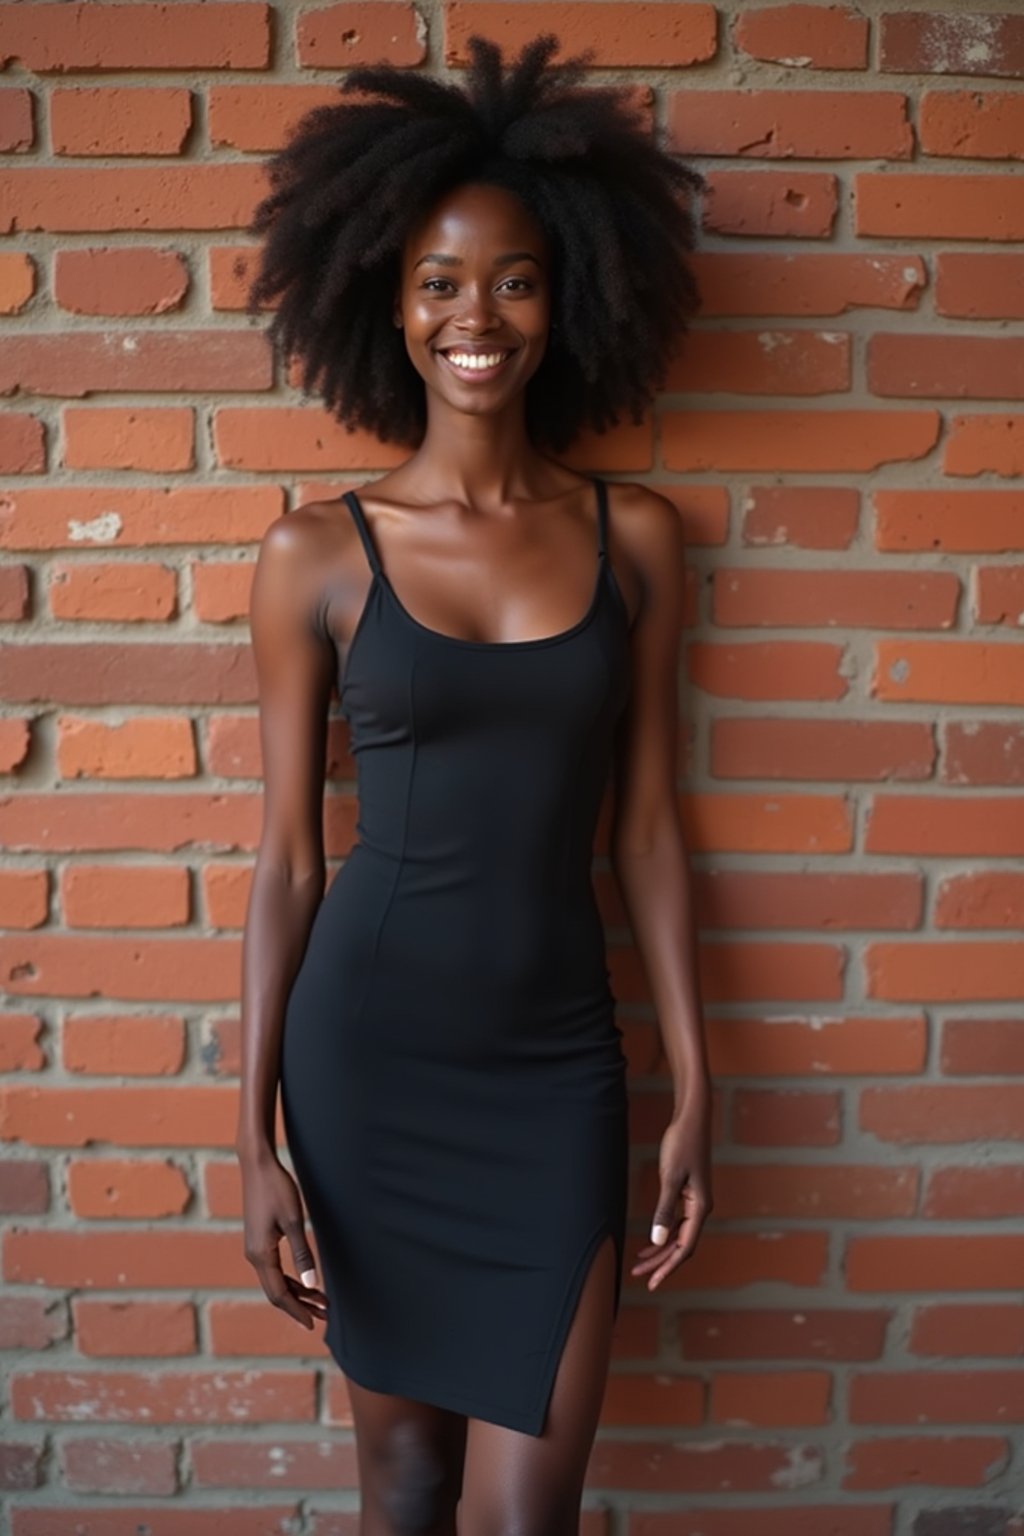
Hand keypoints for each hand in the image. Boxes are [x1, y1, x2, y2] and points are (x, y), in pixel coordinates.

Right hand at [238, 1148, 327, 1329]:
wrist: (257, 1166)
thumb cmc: (277, 1189)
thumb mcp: (294, 1221)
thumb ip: (302, 1253)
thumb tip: (311, 1284)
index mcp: (261, 1255)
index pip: (279, 1294)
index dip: (297, 1311)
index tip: (314, 1325)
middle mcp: (254, 1255)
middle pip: (277, 1291)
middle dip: (300, 1306)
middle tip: (325, 1316)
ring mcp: (255, 1248)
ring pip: (275, 1281)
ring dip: (297, 1293)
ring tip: (320, 1301)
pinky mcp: (259, 1239)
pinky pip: (273, 1268)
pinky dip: (290, 1279)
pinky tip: (304, 1281)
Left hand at [631, 1102, 712, 1290]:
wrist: (692, 1119)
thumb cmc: (682, 1144)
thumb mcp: (669, 1178)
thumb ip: (663, 1210)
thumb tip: (658, 1241)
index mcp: (700, 1208)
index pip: (685, 1248)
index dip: (668, 1267)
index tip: (652, 1282)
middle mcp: (701, 1208)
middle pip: (682, 1245)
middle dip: (661, 1262)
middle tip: (638, 1274)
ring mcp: (696, 1201)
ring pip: (680, 1235)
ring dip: (661, 1250)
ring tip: (640, 1262)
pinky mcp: (690, 1193)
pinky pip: (678, 1223)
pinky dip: (665, 1234)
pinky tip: (652, 1240)